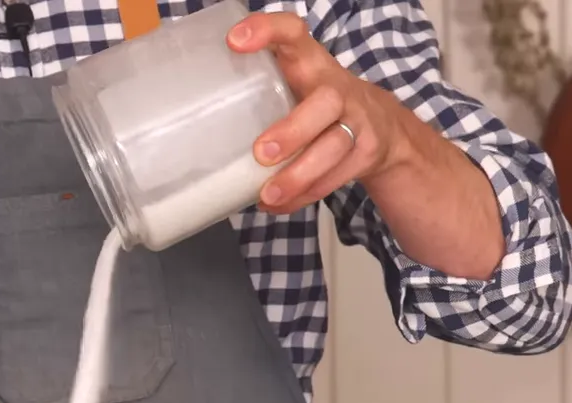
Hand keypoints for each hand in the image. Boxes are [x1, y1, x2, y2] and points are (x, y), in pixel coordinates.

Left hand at [226, 12, 415, 214]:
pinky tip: (279, 204)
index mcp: (311, 63)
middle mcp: (338, 88)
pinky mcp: (365, 152)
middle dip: (294, 130)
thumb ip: (257, 88)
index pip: (293, 32)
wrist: (383, 127)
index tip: (235, 41)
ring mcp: (358, 121)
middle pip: (325, 103)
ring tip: (268, 194)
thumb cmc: (316, 103)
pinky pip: (336, 177)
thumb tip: (188, 119)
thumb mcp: (294, 83)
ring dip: (299, 174)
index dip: (267, 30)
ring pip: (334, 147)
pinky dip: (305, 195)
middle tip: (261, 152)